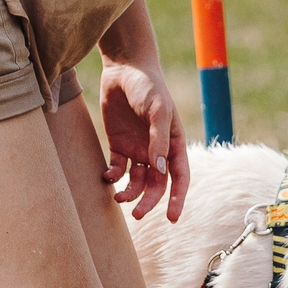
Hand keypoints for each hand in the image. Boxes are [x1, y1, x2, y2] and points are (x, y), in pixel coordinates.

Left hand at [97, 59, 189, 220]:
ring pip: (136, 181)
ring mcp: (138, 148)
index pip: (179, 177)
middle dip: (148, 201)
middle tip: (137, 215)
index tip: (172, 218)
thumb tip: (161, 171)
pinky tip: (107, 176)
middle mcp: (157, 150)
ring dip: (130, 193)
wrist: (124, 69)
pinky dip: (113, 177)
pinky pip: (117, 168)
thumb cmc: (149, 87)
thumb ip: (159, 141)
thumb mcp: (158, 111)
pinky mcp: (118, 145)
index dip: (178, 198)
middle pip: (156, 184)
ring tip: (119, 198)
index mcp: (174, 144)